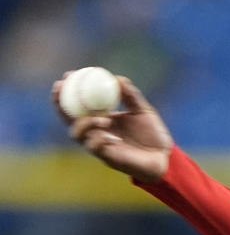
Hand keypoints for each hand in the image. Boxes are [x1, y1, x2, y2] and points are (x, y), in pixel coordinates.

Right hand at [52, 75, 172, 182]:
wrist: (165, 157)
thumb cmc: (153, 134)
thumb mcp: (142, 110)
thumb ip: (131, 95)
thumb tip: (118, 79)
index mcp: (101, 118)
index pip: (78, 104)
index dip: (68, 90)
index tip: (67, 75)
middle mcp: (96, 132)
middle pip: (68, 119)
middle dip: (60, 104)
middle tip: (60, 88)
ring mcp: (100, 146)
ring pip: (78, 134)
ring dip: (85, 123)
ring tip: (104, 119)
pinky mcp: (107, 159)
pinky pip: (95, 148)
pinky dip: (99, 139)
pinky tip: (112, 136)